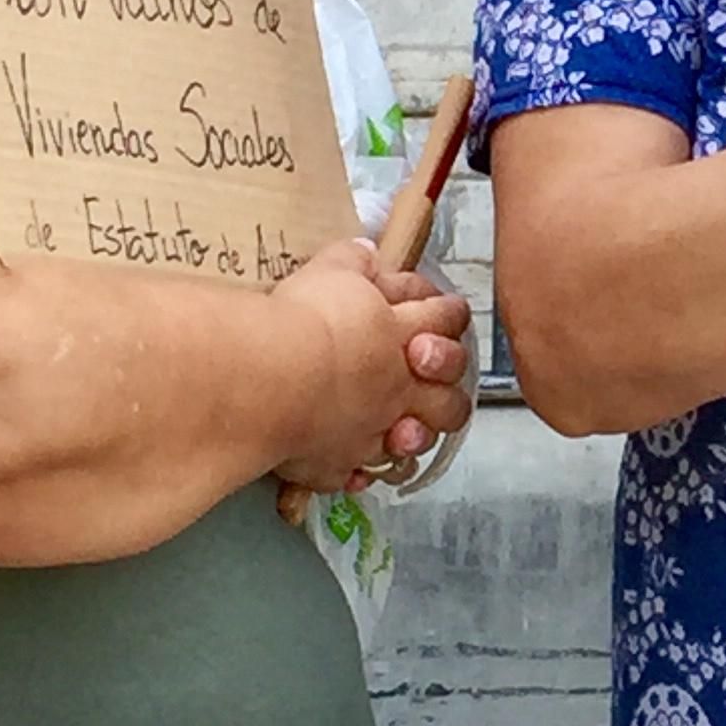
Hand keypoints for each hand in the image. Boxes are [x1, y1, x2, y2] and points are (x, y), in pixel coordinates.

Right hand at [266, 240, 474, 494]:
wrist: (276, 377)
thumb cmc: (307, 319)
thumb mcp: (331, 271)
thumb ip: (353, 263)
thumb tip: (367, 252)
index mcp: (403, 336)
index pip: (444, 319)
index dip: (449, 314)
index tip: (449, 311)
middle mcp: (399, 389)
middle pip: (448, 395)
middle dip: (448, 387)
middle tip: (431, 374)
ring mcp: (374, 431)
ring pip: (415, 441)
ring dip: (415, 435)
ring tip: (404, 429)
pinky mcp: (340, 462)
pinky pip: (358, 473)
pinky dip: (358, 470)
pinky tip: (353, 469)